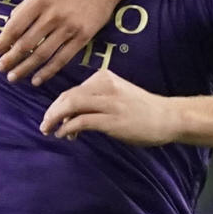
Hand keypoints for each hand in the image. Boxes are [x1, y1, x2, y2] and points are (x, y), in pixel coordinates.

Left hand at [0, 0, 120, 84]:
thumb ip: (26, 7)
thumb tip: (9, 26)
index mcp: (39, 0)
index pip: (15, 26)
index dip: (4, 41)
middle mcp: (52, 15)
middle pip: (27, 43)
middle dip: (11, 59)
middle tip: (1, 68)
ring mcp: (69, 27)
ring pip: (42, 54)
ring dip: (25, 68)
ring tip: (13, 77)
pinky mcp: (82, 37)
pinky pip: (62, 59)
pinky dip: (47, 71)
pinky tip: (37, 79)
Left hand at [40, 68, 175, 144]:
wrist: (168, 117)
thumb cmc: (141, 109)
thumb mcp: (117, 96)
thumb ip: (95, 100)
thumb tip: (69, 115)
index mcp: (104, 78)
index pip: (72, 90)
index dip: (57, 105)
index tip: (53, 118)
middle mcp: (105, 86)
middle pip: (67, 97)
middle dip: (52, 112)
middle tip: (44, 126)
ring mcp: (109, 103)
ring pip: (71, 106)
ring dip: (55, 119)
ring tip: (49, 131)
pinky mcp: (112, 120)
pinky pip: (81, 121)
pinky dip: (68, 128)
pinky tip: (65, 135)